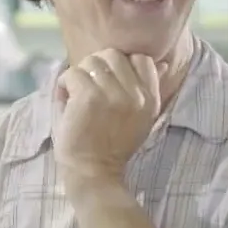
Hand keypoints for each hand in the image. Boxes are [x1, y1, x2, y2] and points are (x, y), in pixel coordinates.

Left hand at [53, 49, 162, 180]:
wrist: (94, 172)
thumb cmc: (113, 146)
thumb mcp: (141, 118)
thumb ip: (149, 89)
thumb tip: (163, 63)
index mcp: (150, 98)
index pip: (141, 59)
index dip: (121, 65)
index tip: (108, 81)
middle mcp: (136, 94)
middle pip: (113, 54)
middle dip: (96, 66)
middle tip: (87, 85)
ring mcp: (112, 94)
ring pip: (91, 61)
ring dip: (79, 74)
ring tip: (75, 93)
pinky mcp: (88, 97)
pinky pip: (73, 73)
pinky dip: (65, 83)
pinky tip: (65, 98)